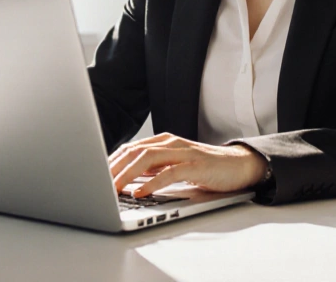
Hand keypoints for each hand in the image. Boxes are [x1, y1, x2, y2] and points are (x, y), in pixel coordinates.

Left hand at [108, 132, 268, 197]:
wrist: (239, 166)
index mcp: (164, 142)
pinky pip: (169, 173)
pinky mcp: (196, 165)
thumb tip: (127, 179)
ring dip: (128, 174)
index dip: (112, 161)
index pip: (131, 148)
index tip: (96, 175)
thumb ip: (153, 169)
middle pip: (135, 151)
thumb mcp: (174, 166)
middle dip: (114, 167)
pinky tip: (141, 192)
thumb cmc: (205, 168)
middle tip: (99, 183)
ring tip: (115, 188)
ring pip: (148, 159)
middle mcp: (171, 144)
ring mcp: (184, 153)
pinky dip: (152, 182)